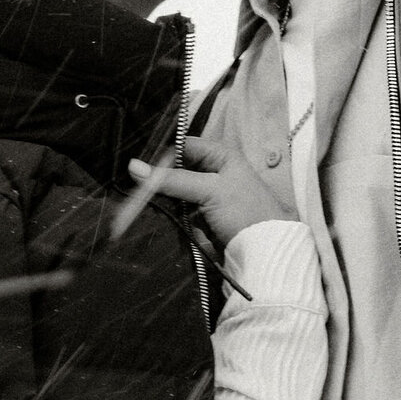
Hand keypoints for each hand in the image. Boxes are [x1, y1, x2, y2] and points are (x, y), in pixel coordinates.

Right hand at [128, 134, 291, 248]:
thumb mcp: (209, 190)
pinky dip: (177, 220)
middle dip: (161, 182)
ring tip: (154, 208)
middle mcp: (214, 173)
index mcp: (221, 156)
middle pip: (177, 171)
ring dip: (168, 204)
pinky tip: (169, 222)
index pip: (183, 146)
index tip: (136, 164)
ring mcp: (208, 198)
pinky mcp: (204, 220)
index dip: (161, 153)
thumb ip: (173, 179)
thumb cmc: (245, 212)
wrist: (266, 253)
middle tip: (137, 188)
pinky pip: (181, 215)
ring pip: (176, 195)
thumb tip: (134, 167)